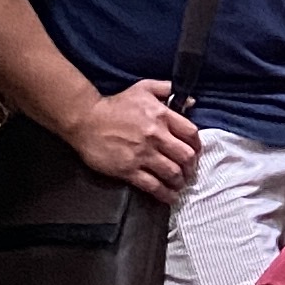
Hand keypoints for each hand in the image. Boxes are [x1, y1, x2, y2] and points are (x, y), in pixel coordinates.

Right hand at [73, 78, 199, 200]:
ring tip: (180, 185)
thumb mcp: (144, 88)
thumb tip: (191, 101)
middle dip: (191, 167)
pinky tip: (169, 197)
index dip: (197, 145)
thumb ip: (168, 89)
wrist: (86, 120)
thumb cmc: (115, 105)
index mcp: (162, 116)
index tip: (196, 152)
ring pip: (172, 172)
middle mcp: (156, 136)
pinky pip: (153, 185)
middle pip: (186, 156)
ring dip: (180, 181)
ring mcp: (143, 154)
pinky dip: (164, 194)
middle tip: (190, 172)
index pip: (191, 134)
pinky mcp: (129, 169)